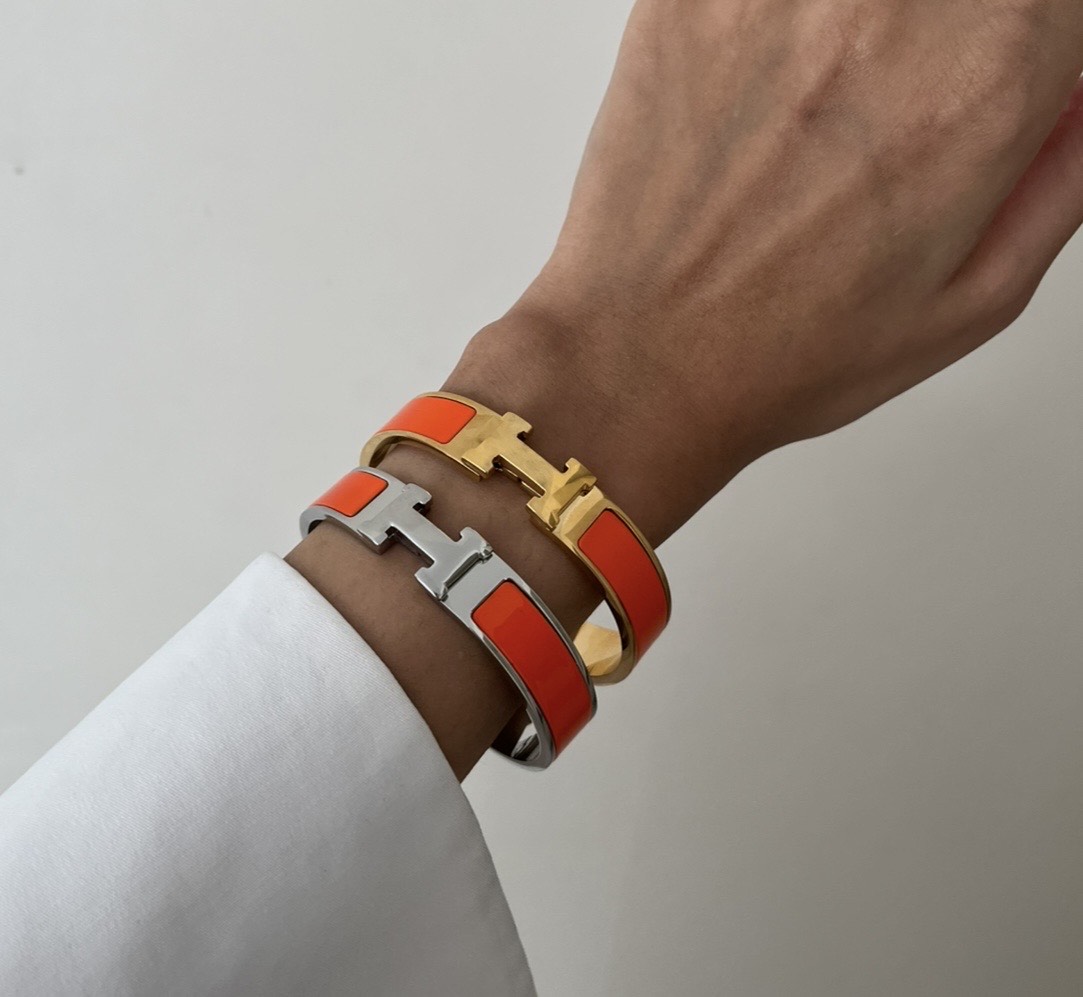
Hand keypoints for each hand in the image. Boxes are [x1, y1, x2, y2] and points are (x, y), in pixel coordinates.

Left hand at [453, 0, 1082, 542]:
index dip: (1035, 42)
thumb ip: (1065, 166)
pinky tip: (771, 93)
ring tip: (822, 112)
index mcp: (985, 82)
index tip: (1002, 73)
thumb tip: (1077, 87)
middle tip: (896, 112)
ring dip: (862, 36)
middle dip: (952, 37)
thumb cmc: (785, 350)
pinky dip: (783, 27)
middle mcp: (890, 11)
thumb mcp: (981, 296)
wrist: (643, 358)